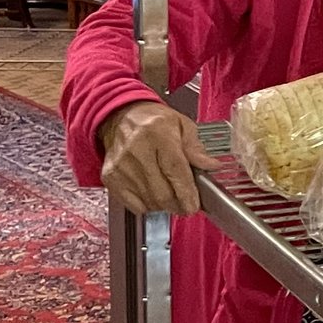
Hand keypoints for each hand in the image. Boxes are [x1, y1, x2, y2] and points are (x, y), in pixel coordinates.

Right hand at [98, 100, 221, 215]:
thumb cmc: (154, 121)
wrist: (121, 117)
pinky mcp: (110, 177)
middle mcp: (136, 151)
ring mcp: (121, 166)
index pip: (174, 170)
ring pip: (149, 201)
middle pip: (162, 192)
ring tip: (171, 193)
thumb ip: (196, 148)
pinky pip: (134, 205)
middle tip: (187, 202)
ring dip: (165, 205)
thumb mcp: (183, 125)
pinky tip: (153, 193)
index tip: (194, 204)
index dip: (187, 192)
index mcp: (157, 134)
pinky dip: (148, 205)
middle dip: (178, 203)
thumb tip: (211, 166)